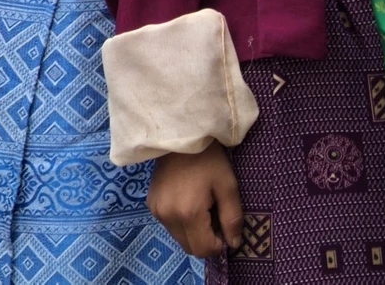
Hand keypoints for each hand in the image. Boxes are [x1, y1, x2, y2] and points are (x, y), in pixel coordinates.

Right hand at [148, 143, 243, 258]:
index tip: (227, 230)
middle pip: (189, 246)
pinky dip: (182, 222)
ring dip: (194, 231)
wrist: (182, 135)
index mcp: (188, 213)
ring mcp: (156, 212)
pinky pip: (169, 225)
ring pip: (179, 237)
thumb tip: (233, 244)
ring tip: (205, 206)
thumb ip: (232, 217)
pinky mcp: (151, 205)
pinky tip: (190, 201)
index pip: (202, 249)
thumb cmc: (210, 159)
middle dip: (206, 239)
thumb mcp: (228, 185)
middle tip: (217, 217)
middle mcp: (167, 217)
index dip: (218, 245)